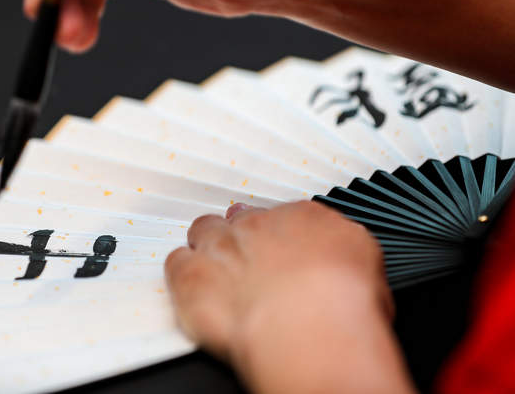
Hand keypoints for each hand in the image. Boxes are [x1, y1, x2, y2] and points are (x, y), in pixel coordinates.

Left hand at [165, 201, 414, 393]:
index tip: (281, 252)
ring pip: (203, 231)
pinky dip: (182, 274)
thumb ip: (342, 251)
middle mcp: (258, 226)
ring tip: (217, 272)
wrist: (310, 328)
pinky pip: (176, 263)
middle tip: (247, 262)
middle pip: (238, 219)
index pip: (283, 215)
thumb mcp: (367, 265)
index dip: (278, 236)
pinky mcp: (189, 277)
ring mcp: (220, 247)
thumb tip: (340, 260)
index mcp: (303, 218)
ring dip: (208, 248)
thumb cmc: (344, 304)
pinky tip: (194, 289)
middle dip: (240, 237)